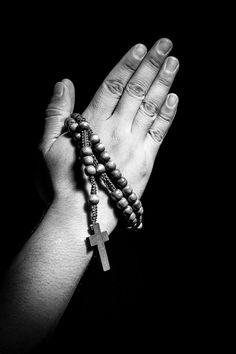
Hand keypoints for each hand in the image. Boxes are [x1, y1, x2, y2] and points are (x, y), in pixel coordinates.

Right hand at [40, 38, 178, 231]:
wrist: (83, 216)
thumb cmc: (61, 182)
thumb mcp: (47, 146)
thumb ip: (56, 113)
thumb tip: (63, 83)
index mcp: (93, 124)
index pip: (112, 87)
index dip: (127, 65)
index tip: (140, 48)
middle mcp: (116, 130)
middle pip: (136, 91)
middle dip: (151, 65)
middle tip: (165, 43)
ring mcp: (133, 145)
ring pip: (150, 108)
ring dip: (163, 83)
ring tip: (173, 62)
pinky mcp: (145, 162)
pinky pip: (159, 134)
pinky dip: (168, 115)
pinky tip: (175, 98)